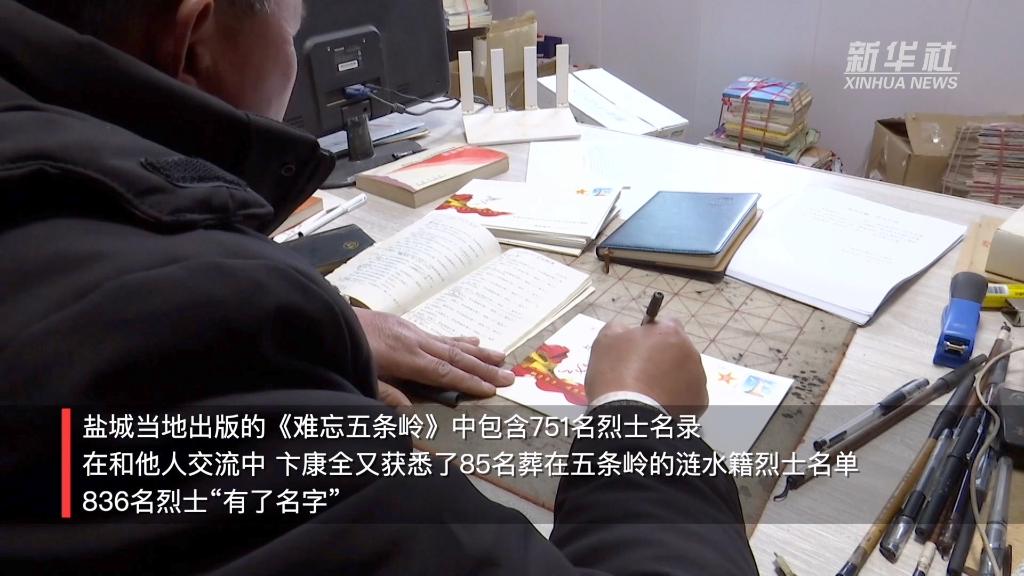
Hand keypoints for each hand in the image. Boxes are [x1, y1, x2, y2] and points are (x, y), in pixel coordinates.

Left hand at [353, 309, 513, 405]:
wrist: (323, 317)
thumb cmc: (341, 351)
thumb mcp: (359, 378)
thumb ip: (386, 394)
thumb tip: (411, 413)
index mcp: (404, 356)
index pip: (444, 372)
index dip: (469, 381)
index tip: (492, 389)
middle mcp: (412, 340)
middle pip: (454, 356)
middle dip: (483, 367)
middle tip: (509, 376)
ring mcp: (409, 330)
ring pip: (450, 342)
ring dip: (477, 351)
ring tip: (500, 356)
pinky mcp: (403, 324)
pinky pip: (437, 334)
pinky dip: (457, 339)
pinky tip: (471, 339)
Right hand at [586, 318, 707, 415]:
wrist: (628, 417)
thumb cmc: (615, 374)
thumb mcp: (605, 340)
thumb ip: (620, 328)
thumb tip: (627, 331)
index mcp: (670, 332)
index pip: (667, 323)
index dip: (652, 334)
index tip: (638, 347)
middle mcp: (690, 352)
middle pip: (677, 349)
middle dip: (663, 356)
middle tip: (641, 372)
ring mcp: (698, 378)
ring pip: (684, 372)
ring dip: (671, 377)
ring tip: (649, 392)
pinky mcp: (700, 401)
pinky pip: (687, 393)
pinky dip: (676, 397)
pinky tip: (659, 405)